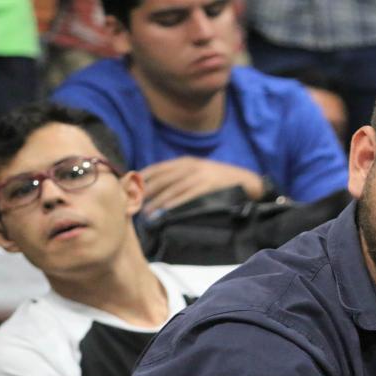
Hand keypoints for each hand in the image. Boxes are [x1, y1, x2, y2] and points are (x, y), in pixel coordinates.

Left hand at [140, 157, 265, 213]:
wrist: (245, 181)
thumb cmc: (220, 180)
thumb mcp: (199, 172)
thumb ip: (181, 176)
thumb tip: (159, 189)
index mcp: (186, 162)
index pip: (157, 169)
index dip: (142, 179)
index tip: (130, 190)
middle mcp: (190, 166)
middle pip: (161, 179)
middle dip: (146, 192)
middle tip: (134, 204)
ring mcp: (199, 176)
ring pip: (171, 188)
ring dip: (157, 201)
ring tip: (146, 213)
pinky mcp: (207, 186)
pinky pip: (186, 195)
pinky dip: (173, 203)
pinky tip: (164, 211)